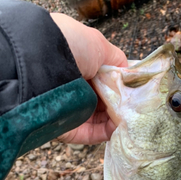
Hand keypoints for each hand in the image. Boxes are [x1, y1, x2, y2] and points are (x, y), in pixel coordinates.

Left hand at [51, 13, 126, 144]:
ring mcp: (72, 110)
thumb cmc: (69, 47)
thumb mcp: (98, 45)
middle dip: (123, 104)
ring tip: (135, 117)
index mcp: (80, 67)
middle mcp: (75, 89)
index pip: (105, 81)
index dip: (122, 86)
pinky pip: (94, 134)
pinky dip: (110, 132)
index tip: (137, 90)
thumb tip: (128, 74)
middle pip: (106, 102)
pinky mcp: (69, 130)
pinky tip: (123, 127)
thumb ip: (117, 60)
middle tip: (140, 106)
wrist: (40, 65)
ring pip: (102, 120)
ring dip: (119, 119)